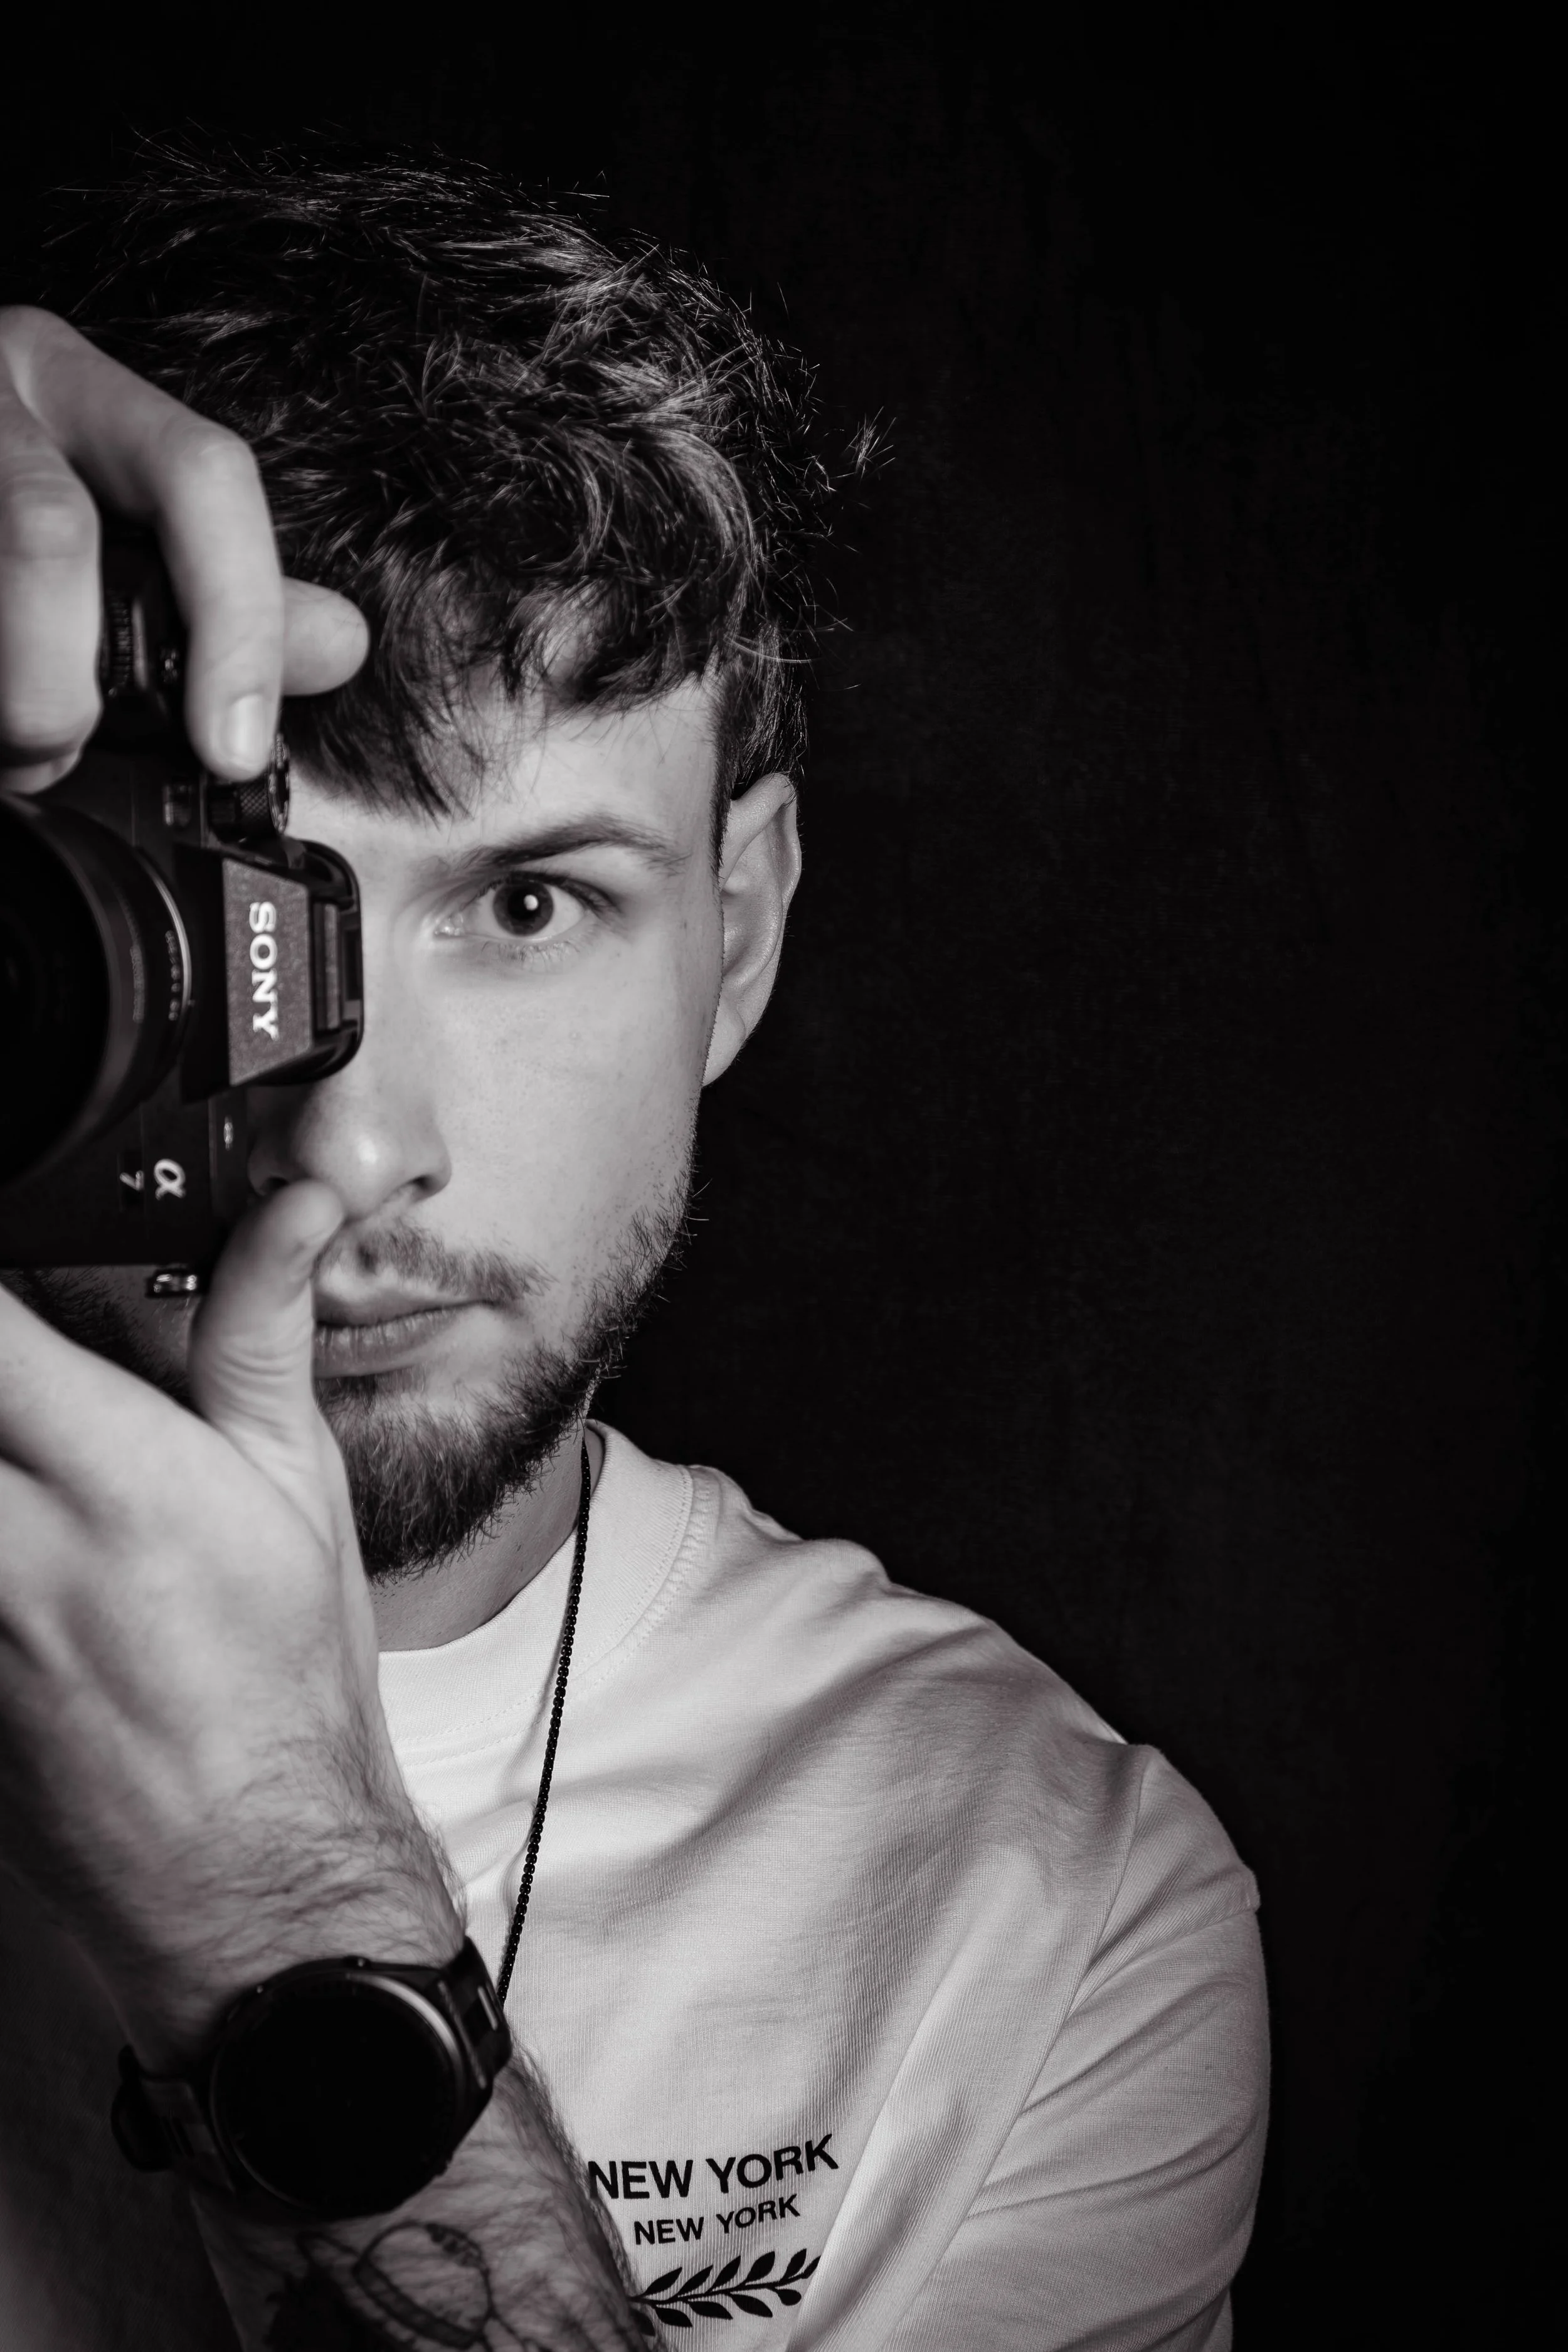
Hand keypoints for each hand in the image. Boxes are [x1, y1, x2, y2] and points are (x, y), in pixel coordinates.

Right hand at [0, 306, 367, 791]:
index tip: (233, 746)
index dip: (236, 621)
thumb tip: (335, 643)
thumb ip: (222, 592)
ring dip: (12, 695)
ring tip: (12, 745)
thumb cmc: (2, 519)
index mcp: (74, 385)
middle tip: (59, 750)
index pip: (201, 474)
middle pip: (51, 532)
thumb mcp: (112, 525)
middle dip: (61, 681)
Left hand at [0, 1183, 459, 2066]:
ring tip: (39, 1476)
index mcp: (119, 1477)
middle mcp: (16, 1546)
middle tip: (35, 1389)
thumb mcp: (299, 1490)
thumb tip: (289, 1207)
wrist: (245, 1877)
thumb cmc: (289, 1683)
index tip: (19, 1254)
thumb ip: (260, 1332)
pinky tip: (36, 1545)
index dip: (1, 1273)